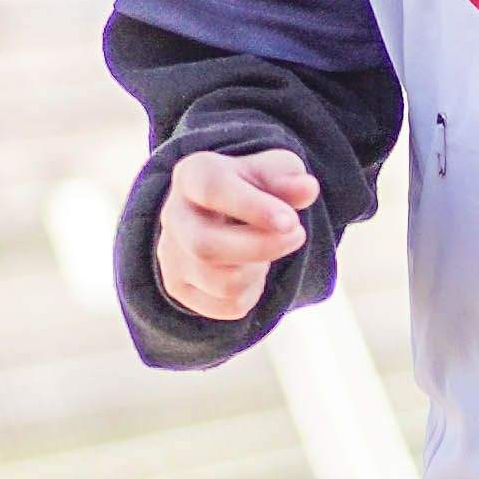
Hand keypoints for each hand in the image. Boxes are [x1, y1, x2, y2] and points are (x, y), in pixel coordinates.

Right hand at [157, 145, 319, 321]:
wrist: (220, 214)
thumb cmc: (250, 187)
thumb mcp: (271, 171)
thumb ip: (288, 177)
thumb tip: (307, 189)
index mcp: (192, 176)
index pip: (212, 190)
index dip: (253, 207)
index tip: (291, 221)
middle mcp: (173, 216)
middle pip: (207, 247)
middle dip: (262, 247)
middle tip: (298, 234)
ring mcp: (172, 256)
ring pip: (223, 283)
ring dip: (259, 270)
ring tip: (265, 250)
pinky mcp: (180, 288)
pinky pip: (228, 306)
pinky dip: (252, 293)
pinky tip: (250, 270)